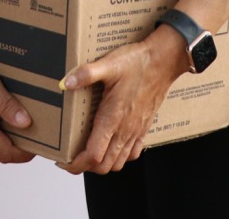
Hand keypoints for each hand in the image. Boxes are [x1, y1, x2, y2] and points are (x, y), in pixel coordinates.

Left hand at [59, 26, 187, 174]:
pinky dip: (120, 157)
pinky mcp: (143, 128)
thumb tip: (66, 82)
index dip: (76, 164)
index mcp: (112, 118)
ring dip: (101, 164)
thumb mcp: (109, 64)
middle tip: (71, 157)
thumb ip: (86, 74)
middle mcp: (124, 129)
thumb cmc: (138, 63)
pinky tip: (112, 146)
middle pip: (104, 165)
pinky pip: (132, 154)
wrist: (164, 61)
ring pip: (118, 163)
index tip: (64, 161)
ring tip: (88, 153)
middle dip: (85, 166)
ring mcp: (135, 131)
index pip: (94, 155)